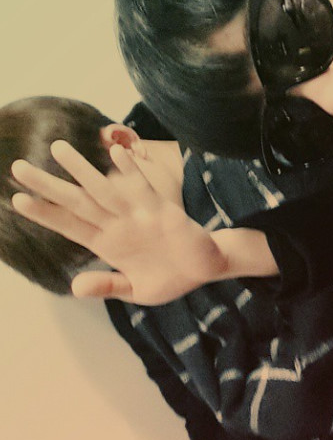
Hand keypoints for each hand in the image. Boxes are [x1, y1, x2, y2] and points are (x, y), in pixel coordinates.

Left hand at [11, 140, 227, 303]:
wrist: (206, 268)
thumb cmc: (171, 278)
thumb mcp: (136, 290)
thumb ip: (108, 284)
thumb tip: (75, 286)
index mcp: (108, 244)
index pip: (70, 225)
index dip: (45, 214)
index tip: (17, 200)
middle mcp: (118, 225)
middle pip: (77, 202)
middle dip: (48, 186)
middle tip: (18, 167)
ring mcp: (139, 216)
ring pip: (104, 190)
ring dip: (81, 170)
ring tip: (57, 149)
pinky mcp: (162, 211)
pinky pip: (143, 189)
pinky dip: (131, 172)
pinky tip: (115, 154)